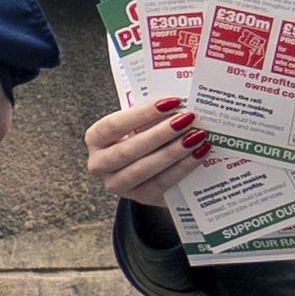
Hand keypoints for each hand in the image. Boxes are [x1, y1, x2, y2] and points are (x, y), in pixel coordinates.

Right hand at [78, 89, 213, 211]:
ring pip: (143, 169)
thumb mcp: (140, 124)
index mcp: (96, 138)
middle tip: (188, 119)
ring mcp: (117, 184)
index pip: (114, 125)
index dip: (142, 114)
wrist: (148, 169)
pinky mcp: (140, 197)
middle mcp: (99, 164)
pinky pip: (161, 183)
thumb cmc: (144, 136)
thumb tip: (181, 98)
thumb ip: (153, 114)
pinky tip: (199, 154)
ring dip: (173, 152)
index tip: (171, 102)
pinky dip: (182, 168)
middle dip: (160, 134)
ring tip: (198, 136)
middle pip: (128, 150)